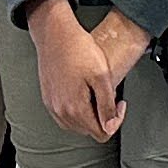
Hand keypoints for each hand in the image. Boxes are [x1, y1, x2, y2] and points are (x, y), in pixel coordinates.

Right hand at [32, 0, 139, 138]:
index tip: (119, 103)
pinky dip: (77, 110)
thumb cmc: (78, 49)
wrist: (55, 34)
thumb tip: (110, 127)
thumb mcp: (102, 76)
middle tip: (109, 96)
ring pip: (76, 125)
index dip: (116, 121)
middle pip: (89, 130)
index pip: (101, 133)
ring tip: (96, 93)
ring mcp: (52, 105)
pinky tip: (83, 93)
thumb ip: (106, 105)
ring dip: (90, 114)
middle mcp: (60, 111)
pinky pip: (64, 115)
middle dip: (103, 117)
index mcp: (75, 108)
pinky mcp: (48, 98)